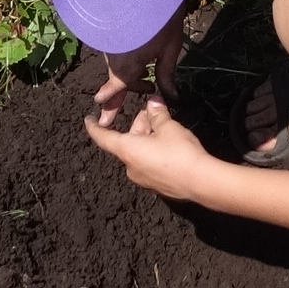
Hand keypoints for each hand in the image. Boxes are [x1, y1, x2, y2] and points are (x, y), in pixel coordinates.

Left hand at [82, 98, 216, 202]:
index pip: (103, 138)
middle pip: (128, 141)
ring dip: (148, 137)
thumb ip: (157, 113)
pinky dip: (154, 151)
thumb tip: (153, 101)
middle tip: (154, 110)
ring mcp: (143, 179)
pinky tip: (170, 145)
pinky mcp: (156, 185)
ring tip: (165, 126)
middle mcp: (130, 167)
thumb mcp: (168, 127)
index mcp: (127, 151)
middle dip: (140, 124)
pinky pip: (149, 163)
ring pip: (140, 152)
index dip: (94, 127)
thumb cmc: (178, 151)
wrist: (200, 182)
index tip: (87, 119)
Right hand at [91, 23, 185, 128]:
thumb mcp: (170, 48)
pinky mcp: (112, 30)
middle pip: (115, 80)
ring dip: (125, 76)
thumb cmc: (162, 18)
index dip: (113, 100)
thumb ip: (167, 74)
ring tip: (142, 82)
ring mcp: (111, 43)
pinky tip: (139, 59)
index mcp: (126, 66)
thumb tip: (171, 97)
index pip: (117, 88)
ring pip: (116, 65)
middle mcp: (113, 57)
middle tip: (106, 116)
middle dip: (113, 98)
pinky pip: (118, 52)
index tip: (103, 107)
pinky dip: (125, 60)